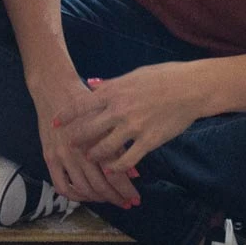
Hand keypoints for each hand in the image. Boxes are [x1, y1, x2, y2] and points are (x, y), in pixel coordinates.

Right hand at [30, 75, 139, 208]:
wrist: (55, 87)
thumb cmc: (86, 100)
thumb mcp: (108, 119)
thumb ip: (119, 146)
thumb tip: (135, 173)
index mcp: (98, 139)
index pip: (115, 173)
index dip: (126, 189)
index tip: (135, 198)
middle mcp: (80, 150)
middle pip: (100, 185)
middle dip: (115, 197)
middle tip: (126, 204)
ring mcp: (63, 155)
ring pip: (83, 188)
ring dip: (97, 198)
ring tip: (108, 200)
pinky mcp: (49, 157)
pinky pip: (61, 185)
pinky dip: (73, 194)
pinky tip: (84, 195)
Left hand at [63, 62, 204, 174]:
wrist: (191, 88)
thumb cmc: (163, 77)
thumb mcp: (133, 75)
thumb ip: (111, 84)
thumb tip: (91, 85)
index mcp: (114, 91)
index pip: (81, 105)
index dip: (65, 117)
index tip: (54, 124)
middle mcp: (119, 110)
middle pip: (88, 130)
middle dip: (76, 140)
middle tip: (69, 145)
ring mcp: (133, 127)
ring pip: (104, 148)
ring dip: (94, 155)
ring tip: (90, 158)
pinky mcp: (149, 141)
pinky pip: (127, 159)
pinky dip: (116, 167)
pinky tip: (112, 169)